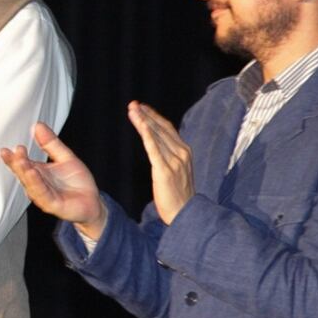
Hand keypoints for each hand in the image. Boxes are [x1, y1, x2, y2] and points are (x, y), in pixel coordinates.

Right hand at [0, 122, 106, 239]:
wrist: (92, 203)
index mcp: (38, 173)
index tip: (7, 148)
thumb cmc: (77, 183)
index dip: (13, 157)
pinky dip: (37, 184)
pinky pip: (43, 194)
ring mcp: (43, 195)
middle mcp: (37, 185)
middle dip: (16, 163)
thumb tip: (38, 126)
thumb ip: (51, 143)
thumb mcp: (66, 157)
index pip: (22, 164)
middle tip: (12, 152)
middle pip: (23, 173)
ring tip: (21, 161)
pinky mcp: (52, 204)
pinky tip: (33, 174)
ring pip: (31, 184)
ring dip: (25, 172)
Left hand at [126, 101, 193, 223]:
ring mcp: (175, 161)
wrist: (185, 214)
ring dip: (143, 120)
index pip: (167, 128)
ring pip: (156, 135)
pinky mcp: (165, 170)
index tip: (141, 107)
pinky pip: (154, 148)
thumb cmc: (178, 195)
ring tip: (132, 110)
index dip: (154, 116)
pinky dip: (146, 134)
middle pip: (161, 128)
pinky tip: (139, 124)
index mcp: (185, 152)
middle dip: (146, 114)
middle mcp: (182, 153)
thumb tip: (155, 145)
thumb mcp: (175, 171)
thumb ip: (168, 157)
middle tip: (132, 104)